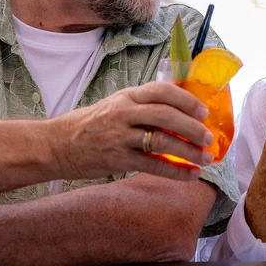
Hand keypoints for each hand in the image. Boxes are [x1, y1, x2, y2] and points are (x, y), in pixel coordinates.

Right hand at [49, 82, 214, 182]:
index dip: (186, 99)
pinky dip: (175, 171)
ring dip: (189, 150)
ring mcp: (120, 136)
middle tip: (209, 137)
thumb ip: (142, 105)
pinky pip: (153, 165)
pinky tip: (191, 174)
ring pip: (162, 141)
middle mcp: (124, 113)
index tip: (203, 111)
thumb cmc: (89, 124)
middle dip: (192, 127)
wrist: (56, 145)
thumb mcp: (114, 105)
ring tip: (206, 157)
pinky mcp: (117, 160)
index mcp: (126, 96)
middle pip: (166, 115)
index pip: (162, 90)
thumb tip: (178, 109)